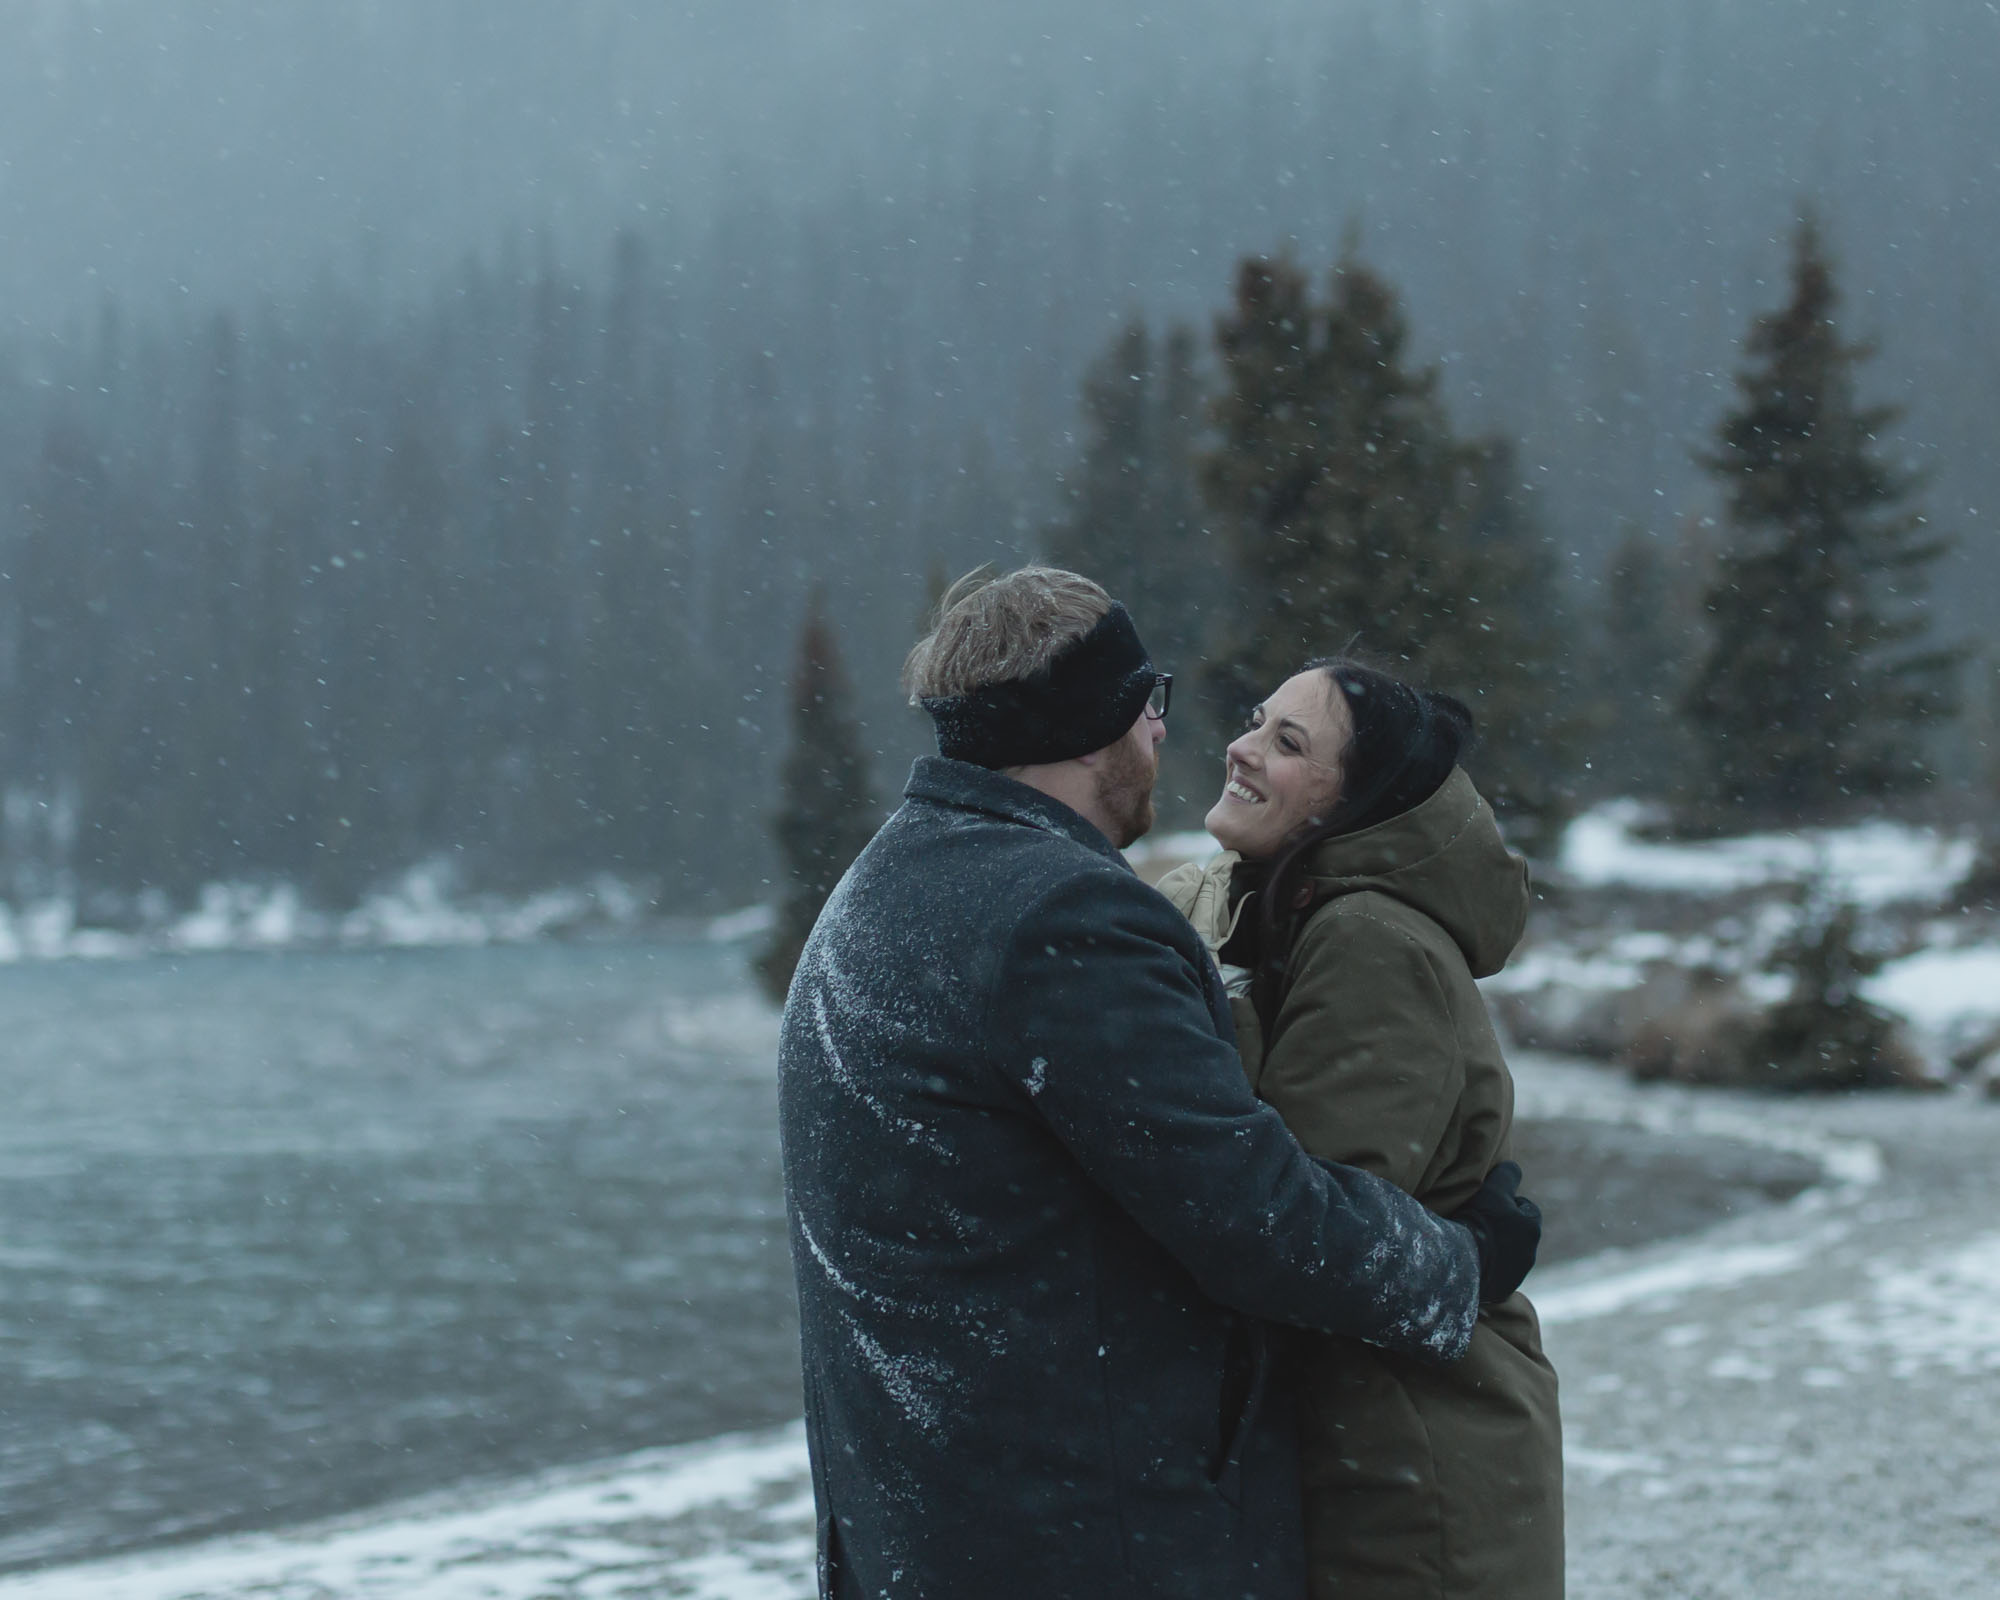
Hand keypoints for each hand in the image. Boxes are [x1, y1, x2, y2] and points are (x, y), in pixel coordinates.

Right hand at [1452, 1160, 1540, 1303]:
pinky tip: (1471, 1261)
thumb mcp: (1493, 1188)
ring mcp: (1516, 1275)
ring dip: (1497, 1249)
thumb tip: (1514, 1167)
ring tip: (1473, 1243)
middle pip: (1519, 1234)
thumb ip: (1507, 1175)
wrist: (1462, 1262)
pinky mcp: (1501, 1290)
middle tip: (1481, 1222)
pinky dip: (1488, 1268)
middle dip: (1505, 1228)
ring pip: (1509, 1256)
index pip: (1526, 1209)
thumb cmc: (1479, 1220)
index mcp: (1531, 1228)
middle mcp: (1529, 1254)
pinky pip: (1496, 1275)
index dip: (1509, 1203)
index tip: (1491, 1202)